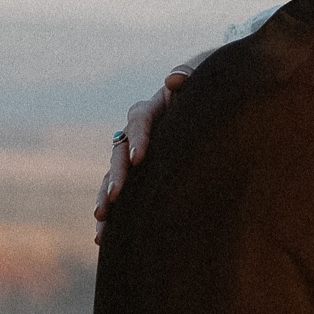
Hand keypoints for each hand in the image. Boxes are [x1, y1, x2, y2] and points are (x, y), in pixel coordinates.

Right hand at [92, 68, 193, 242]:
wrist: (212, 99)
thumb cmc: (210, 87)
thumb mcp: (205, 76)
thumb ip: (191, 74)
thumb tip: (174, 80)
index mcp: (155, 106)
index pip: (140, 120)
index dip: (138, 138)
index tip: (138, 159)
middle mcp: (139, 130)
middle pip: (120, 151)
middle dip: (116, 175)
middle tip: (114, 198)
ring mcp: (136, 151)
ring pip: (113, 174)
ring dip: (106, 198)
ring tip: (101, 222)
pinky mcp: (139, 172)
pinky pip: (120, 191)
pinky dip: (113, 214)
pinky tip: (102, 238)